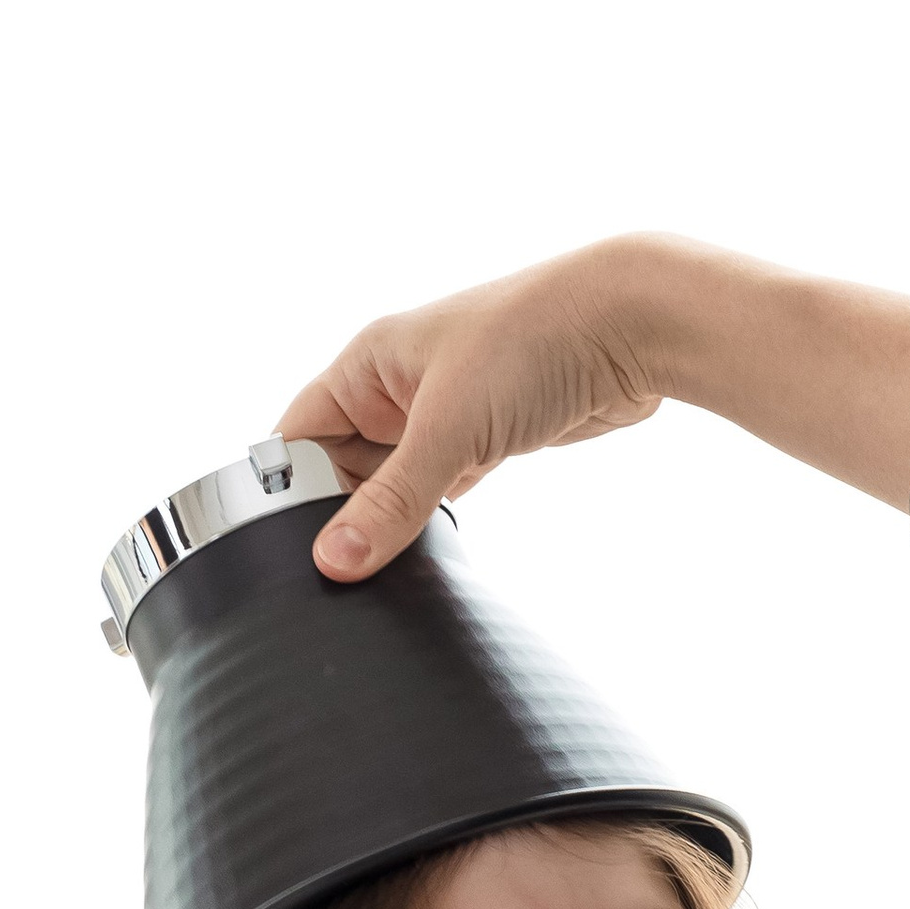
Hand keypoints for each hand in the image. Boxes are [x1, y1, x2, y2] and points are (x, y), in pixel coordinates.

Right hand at [273, 239, 909, 577]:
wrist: (632, 324)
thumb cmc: (535, 340)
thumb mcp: (449, 428)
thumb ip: (393, 501)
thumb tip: (335, 561)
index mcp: (367, 364)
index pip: (295, 438)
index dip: (282, 495)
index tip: (277, 556)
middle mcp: (397, 388)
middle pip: (340, 470)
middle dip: (337, 520)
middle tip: (329, 583)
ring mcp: (443, 416)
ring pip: (393, 485)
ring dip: (389, 525)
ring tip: (371, 582)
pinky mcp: (489, 441)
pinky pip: (439, 492)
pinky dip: (431, 522)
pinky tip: (423, 560)